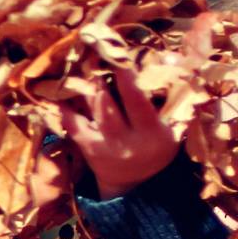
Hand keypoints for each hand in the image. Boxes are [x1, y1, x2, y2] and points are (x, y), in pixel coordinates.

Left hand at [61, 62, 178, 198]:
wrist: (136, 185)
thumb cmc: (157, 147)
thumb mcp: (174, 128)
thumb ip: (174, 97)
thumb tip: (171, 60)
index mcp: (152, 134)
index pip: (136, 101)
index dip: (126, 77)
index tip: (118, 55)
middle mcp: (126, 142)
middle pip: (109, 104)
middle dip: (101, 77)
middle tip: (95, 53)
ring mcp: (105, 147)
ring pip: (93, 111)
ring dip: (87, 86)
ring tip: (84, 65)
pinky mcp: (88, 150)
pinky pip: (73, 125)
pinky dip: (67, 107)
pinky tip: (63, 90)